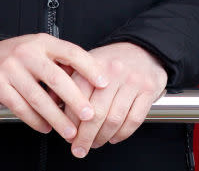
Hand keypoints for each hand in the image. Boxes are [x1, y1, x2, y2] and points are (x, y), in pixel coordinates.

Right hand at [0, 34, 107, 140]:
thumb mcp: (40, 49)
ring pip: (38, 97)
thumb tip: (89, 79)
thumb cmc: (18, 55)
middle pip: (56, 78)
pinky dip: (35, 120)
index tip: (104, 83)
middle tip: (89, 115)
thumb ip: (60, 61)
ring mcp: (11, 68)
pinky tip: (46, 127)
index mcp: (43, 42)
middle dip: (75, 99)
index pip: (71, 52)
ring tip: (69, 130)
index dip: (89, 67)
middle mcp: (27, 53)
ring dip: (56, 117)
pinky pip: (20, 107)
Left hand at [67, 42, 167, 158]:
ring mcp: (133, 81)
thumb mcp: (89, 63)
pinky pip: (134, 119)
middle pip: (96, 113)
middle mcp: (114, 71)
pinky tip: (114, 137)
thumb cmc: (113, 60)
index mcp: (95, 64)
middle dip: (85, 137)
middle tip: (79, 149)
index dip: (71, 121)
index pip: (78, 97)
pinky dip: (122, 134)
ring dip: (103, 137)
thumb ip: (69, 81)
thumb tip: (50, 101)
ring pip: (115, 119)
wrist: (144, 48)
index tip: (68, 135)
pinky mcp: (148, 90)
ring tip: (96, 143)